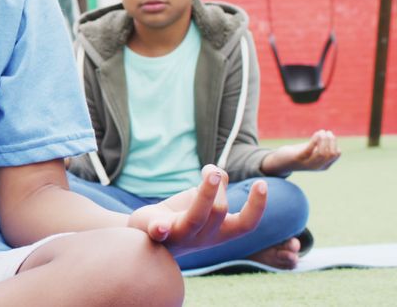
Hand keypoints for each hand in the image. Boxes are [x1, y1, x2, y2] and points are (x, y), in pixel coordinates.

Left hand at [127, 165, 266, 255]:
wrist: (146, 236)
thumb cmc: (180, 216)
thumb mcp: (201, 200)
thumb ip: (214, 186)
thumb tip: (218, 172)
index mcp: (219, 231)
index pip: (246, 224)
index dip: (257, 206)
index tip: (262, 184)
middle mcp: (202, 237)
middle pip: (219, 211)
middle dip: (218, 187)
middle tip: (211, 171)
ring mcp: (180, 236)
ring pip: (195, 218)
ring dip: (205, 195)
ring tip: (209, 171)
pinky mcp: (156, 232)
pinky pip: (158, 233)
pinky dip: (160, 230)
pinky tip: (160, 227)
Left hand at [262, 129, 340, 174]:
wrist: (280, 162)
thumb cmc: (298, 154)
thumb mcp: (312, 151)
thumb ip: (321, 147)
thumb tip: (330, 136)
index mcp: (323, 165)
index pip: (336, 155)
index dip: (335, 143)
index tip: (329, 134)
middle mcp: (317, 166)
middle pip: (331, 154)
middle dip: (331, 141)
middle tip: (327, 132)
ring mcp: (308, 163)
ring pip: (322, 153)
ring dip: (324, 140)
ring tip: (321, 132)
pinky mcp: (298, 159)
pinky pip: (310, 150)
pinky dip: (315, 140)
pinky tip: (317, 133)